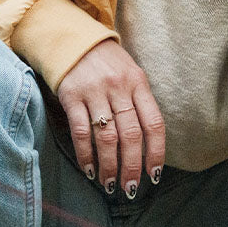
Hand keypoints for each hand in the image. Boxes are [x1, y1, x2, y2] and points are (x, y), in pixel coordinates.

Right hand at [56, 40, 164, 197]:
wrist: (73, 37)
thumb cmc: (107, 62)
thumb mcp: (130, 74)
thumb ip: (139, 103)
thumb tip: (147, 145)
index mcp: (139, 83)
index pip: (154, 123)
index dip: (156, 152)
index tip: (154, 175)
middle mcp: (119, 88)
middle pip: (131, 135)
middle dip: (132, 166)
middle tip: (130, 188)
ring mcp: (95, 91)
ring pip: (106, 137)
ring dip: (109, 166)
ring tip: (109, 184)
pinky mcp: (71, 95)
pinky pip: (81, 131)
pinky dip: (86, 154)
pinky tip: (90, 169)